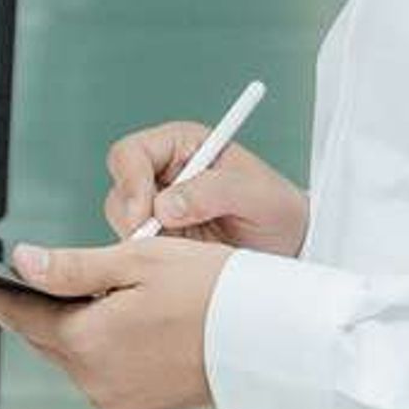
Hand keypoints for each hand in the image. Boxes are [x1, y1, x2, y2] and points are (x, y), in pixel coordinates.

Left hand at [0, 237, 231, 408]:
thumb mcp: (136, 261)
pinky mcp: (139, 403)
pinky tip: (113, 322)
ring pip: (73, 353)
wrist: (269, 339)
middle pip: (46, 336)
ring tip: (74, 296)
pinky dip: (98, 345)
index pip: (23, 314)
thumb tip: (22, 264)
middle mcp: (95, 378)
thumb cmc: (213, 290)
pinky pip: (100, 369)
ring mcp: (116, 397)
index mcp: (87, 340)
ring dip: (69, 326)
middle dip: (32, 308)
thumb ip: (71, 267)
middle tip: (8, 284)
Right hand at [103, 118, 307, 256]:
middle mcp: (163, 173)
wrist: (289, 250)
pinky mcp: (158, 239)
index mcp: (182, 145)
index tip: (144, 212)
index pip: (132, 152)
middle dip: (134, 217)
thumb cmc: (278, 212)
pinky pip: (135, 248)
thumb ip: (215, 191)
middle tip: (157, 241)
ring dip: (144, 240)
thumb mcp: (258, 195)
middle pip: (120, 189)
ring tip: (186, 251)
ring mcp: (156, 208)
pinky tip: (181, 263)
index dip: (131, 180)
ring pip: (122, 222)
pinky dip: (149, 258)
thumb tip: (166, 205)